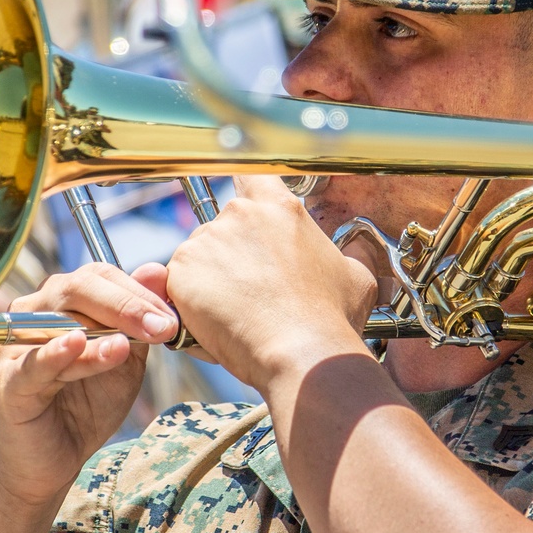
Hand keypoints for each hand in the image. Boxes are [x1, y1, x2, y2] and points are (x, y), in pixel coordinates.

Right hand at [0, 262, 177, 508]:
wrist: (56, 459)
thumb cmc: (88, 403)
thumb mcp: (125, 359)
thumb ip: (138, 319)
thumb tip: (157, 270)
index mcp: (62, 301)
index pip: (99, 276)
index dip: (138, 291)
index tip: (171, 316)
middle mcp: (34, 313)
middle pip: (77, 288)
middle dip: (126, 305)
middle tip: (162, 326)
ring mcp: (18, 345)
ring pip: (59, 322)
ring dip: (98, 330)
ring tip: (128, 342)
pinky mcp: (9, 382)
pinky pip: (34, 363)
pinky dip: (56, 352)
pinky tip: (77, 345)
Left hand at [165, 176, 377, 391]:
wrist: (301, 352)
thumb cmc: (331, 318)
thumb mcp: (354, 277)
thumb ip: (344, 255)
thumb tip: (354, 252)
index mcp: (280, 209)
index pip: (253, 180)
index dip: (248, 198)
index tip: (249, 219)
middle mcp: (239, 215)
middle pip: (223, 227)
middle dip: (230, 256)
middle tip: (251, 292)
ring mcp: (205, 241)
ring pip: (198, 258)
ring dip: (210, 282)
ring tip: (238, 316)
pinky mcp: (181, 272)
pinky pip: (178, 286)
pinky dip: (190, 305)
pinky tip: (218, 326)